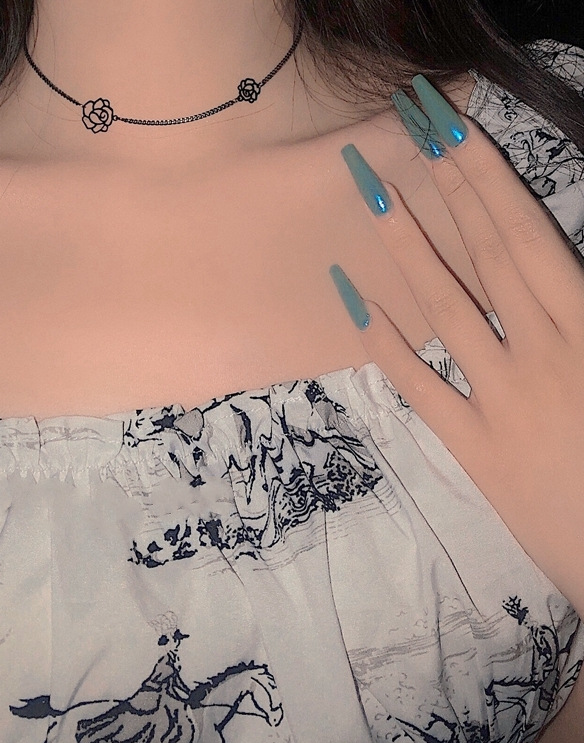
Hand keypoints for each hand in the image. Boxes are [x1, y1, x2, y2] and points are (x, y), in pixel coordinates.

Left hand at [333, 78, 583, 615]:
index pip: (526, 237)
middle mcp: (542, 353)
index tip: (449, 131)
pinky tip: (353, 300)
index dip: (484, 180)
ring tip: (371, 197)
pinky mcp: (473, 445)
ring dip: (407, 249)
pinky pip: (422, 387)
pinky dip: (387, 343)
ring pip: (447, 309)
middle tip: (407, 131)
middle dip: (448, 188)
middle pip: (487, 255)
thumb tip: (554, 266)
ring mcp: (500, 399)